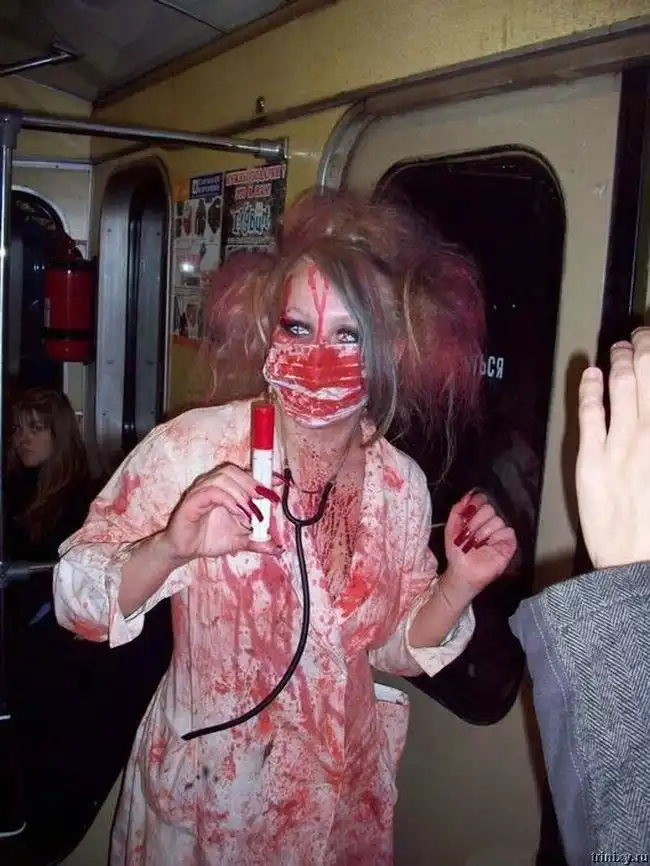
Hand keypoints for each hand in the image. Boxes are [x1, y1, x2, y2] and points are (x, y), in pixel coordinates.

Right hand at [163, 463, 281, 561]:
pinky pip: (210, 492)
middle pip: (232, 470)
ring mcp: (200, 491)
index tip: (277, 487)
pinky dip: (227, 499)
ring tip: (251, 510)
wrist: (185, 551)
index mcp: (224, 489)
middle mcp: (211, 486)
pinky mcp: (191, 502)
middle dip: (251, 482)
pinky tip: (237, 512)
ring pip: (222, 478)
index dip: (260, 477)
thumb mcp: (239, 541)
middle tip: (265, 498)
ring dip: (241, 492)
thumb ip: (257, 541)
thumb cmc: (209, 539)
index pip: (243, 474)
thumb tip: (277, 548)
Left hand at [443, 491, 516, 597]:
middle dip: (475, 521)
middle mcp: (489, 522)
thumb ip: (457, 510)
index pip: (482, 499)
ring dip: (483, 532)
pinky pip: (508, 531)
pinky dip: (496, 538)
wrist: (461, 571)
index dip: (476, 502)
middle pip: (489, 509)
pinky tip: (488, 546)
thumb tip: (467, 495)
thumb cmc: (457, 551)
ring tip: (475, 544)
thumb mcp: (451, 528)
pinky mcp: (509, 543)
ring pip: (497, 520)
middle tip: (467, 534)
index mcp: (476, 516)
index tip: (469, 509)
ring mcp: (500, 532)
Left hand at [576, 329, 649, 567]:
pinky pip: (591, 413)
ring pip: (623, 385)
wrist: (641, 562)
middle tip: (641, 335)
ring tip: (619, 347)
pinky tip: (591, 374)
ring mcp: (624, 443)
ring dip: (620, 359)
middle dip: (645, 347)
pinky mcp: (593, 458)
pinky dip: (591, 388)